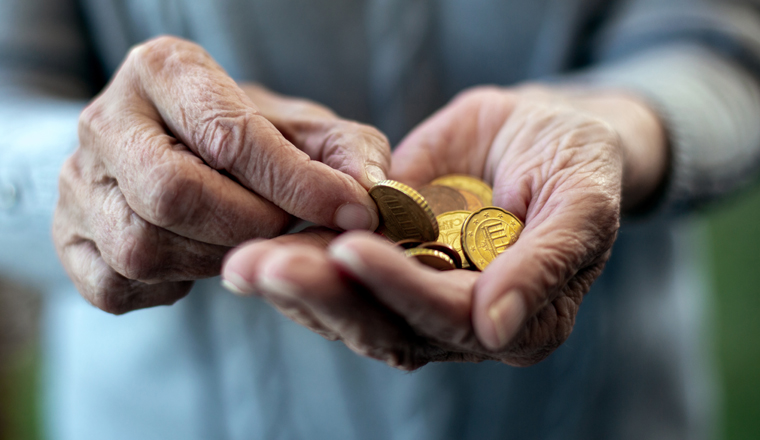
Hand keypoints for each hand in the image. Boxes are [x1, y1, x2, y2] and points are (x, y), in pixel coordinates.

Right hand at [54, 36, 389, 313]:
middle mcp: (106, 120)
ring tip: (240, 239)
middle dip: (248, 225)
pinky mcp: (65, 238)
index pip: (228, 134)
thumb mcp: (302, 128)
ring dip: (212, 259)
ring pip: (142, 247)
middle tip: (281, 226)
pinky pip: (116, 286)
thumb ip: (346, 151)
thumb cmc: (247, 139)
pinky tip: (196, 260)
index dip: (298, 183)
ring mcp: (77, 183)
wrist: (173, 150)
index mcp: (164, 71)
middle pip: (173, 194)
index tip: (353, 212)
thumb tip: (371, 195)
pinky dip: (170, 288)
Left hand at [222, 85, 666, 367]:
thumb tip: (498, 330)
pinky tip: (257, 250)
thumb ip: (546, 265)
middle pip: (387, 327)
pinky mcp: (385, 267)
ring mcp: (417, 297)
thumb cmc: (576, 165)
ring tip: (246, 263)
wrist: (539, 135)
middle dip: (325, 297)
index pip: (449, 318)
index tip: (351, 250)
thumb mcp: (582, 202)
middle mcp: (461, 322)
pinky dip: (297, 265)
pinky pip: (336, 278)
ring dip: (296, 289)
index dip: (400, 289)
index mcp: (519, 320)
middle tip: (266, 267)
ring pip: (352, 311)